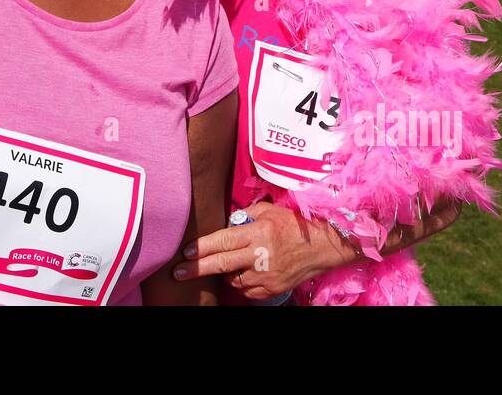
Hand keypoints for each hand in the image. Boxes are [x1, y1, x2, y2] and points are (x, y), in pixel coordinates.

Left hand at [173, 202, 358, 301]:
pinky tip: (243, 273)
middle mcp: (260, 256)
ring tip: (224, 264)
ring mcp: (266, 276)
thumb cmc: (294, 225)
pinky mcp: (272, 289)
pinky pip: (247, 290)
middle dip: (196, 269)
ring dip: (224, 273)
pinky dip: (241, 282)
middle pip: (221, 264)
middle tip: (177, 272)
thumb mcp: (269, 211)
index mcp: (258, 233)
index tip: (185, 253)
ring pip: (232, 280)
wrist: (324, 247)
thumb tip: (226, 223)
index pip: (223, 241)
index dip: (202, 248)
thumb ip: (245, 216)